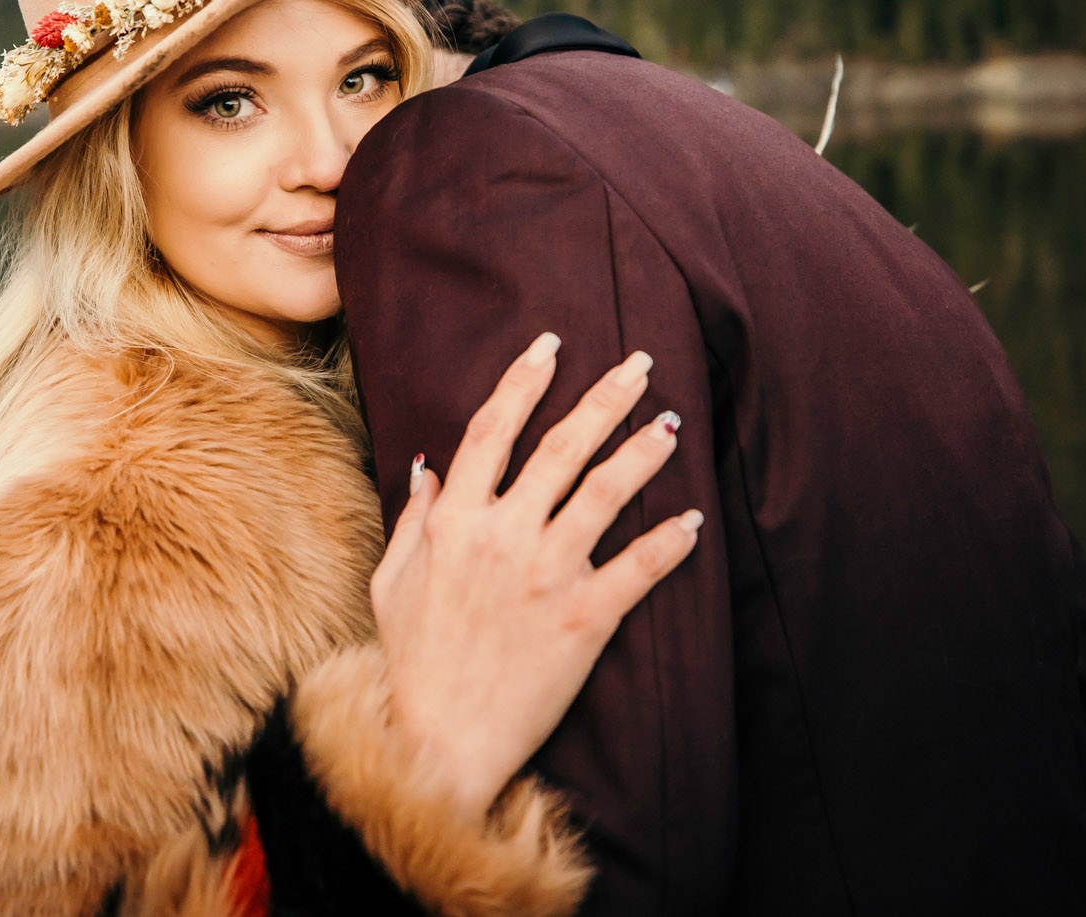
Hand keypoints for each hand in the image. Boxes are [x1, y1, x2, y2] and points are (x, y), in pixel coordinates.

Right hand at [368, 331, 701, 817]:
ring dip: (642, 452)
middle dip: (603, 397)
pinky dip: (669, 543)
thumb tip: (429, 466)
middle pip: (561, 447)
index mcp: (456, 521)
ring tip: (670, 423)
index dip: (524, 382)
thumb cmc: (414, 661)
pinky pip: (637, 570)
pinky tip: (693, 521)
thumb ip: (416, 518)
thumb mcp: (393, 581)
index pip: (493, 430)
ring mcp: (546, 575)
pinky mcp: (583, 620)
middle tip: (638, 362)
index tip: (551, 347)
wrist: (440, 738)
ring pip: (605, 494)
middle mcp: (503, 536)